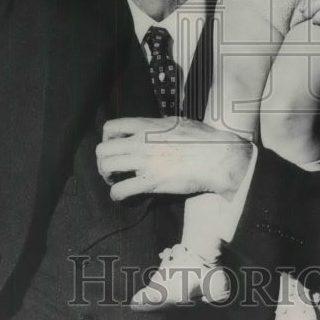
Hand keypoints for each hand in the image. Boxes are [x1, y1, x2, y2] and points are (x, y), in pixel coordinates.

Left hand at [96, 117, 253, 201]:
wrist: (216, 157)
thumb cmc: (203, 139)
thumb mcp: (177, 122)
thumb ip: (158, 126)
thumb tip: (153, 128)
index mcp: (146, 125)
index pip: (111, 126)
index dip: (107, 138)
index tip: (113, 146)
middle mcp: (140, 142)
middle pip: (103, 149)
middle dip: (103, 160)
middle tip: (111, 168)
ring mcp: (143, 161)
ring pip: (106, 167)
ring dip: (106, 176)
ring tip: (115, 180)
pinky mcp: (150, 182)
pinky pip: (121, 190)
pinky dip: (116, 195)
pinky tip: (121, 196)